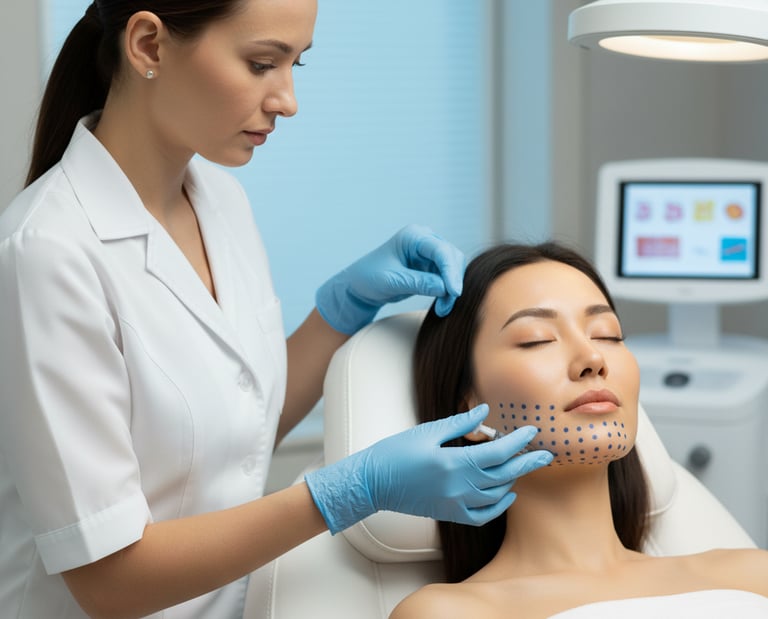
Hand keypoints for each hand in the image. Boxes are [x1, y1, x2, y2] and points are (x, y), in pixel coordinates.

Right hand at [304, 404, 553, 533]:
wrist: (373, 482)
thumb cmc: (396, 452)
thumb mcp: (427, 431)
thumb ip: (460, 423)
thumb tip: (486, 411)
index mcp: (453, 463)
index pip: (498, 453)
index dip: (518, 441)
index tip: (531, 431)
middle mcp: (458, 487)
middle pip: (504, 475)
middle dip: (527, 463)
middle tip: (546, 454)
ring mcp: (454, 504)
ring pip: (496, 494)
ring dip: (512, 479)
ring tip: (521, 465)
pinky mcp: (449, 513)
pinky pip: (483, 515)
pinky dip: (499, 505)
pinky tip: (507, 494)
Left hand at [315, 224, 464, 334]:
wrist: (360, 286)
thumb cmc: (370, 277)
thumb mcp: (392, 281)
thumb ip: (418, 283)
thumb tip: (445, 288)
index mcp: (413, 236)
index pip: (440, 251)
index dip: (450, 271)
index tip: (453, 292)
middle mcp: (425, 240)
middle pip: (452, 257)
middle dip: (453, 281)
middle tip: (446, 305)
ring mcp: (429, 253)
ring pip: (453, 268)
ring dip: (452, 289)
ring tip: (442, 309)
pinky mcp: (431, 267)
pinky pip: (447, 278)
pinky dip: (448, 292)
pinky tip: (442, 305)